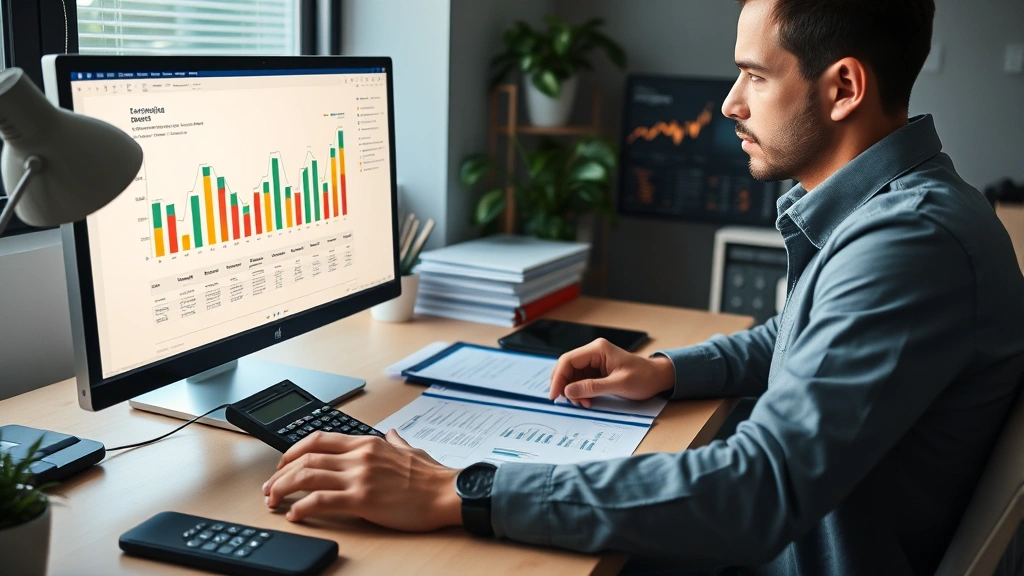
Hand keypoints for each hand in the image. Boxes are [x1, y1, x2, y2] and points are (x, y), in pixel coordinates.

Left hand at [261, 430, 461, 531]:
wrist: (448, 492)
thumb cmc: (432, 477)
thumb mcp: (411, 450)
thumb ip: (396, 441)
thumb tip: (393, 434)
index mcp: (368, 442)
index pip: (319, 439)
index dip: (293, 452)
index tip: (283, 465)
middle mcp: (359, 455)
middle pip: (305, 459)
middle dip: (280, 474)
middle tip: (269, 488)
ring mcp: (359, 476)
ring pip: (306, 477)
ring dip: (283, 489)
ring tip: (273, 501)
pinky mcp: (362, 499)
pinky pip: (321, 501)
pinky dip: (301, 507)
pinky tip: (294, 514)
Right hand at [549, 338, 675, 407]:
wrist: (658, 378)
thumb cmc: (643, 378)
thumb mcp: (618, 384)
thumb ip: (592, 387)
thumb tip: (568, 391)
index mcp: (597, 349)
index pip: (568, 360)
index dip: (558, 378)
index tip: (555, 395)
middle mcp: (593, 352)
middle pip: (567, 367)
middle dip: (564, 385)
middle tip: (567, 402)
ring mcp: (594, 361)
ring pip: (572, 375)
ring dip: (573, 391)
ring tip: (583, 403)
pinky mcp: (597, 370)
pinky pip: (581, 380)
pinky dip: (580, 392)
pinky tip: (587, 401)